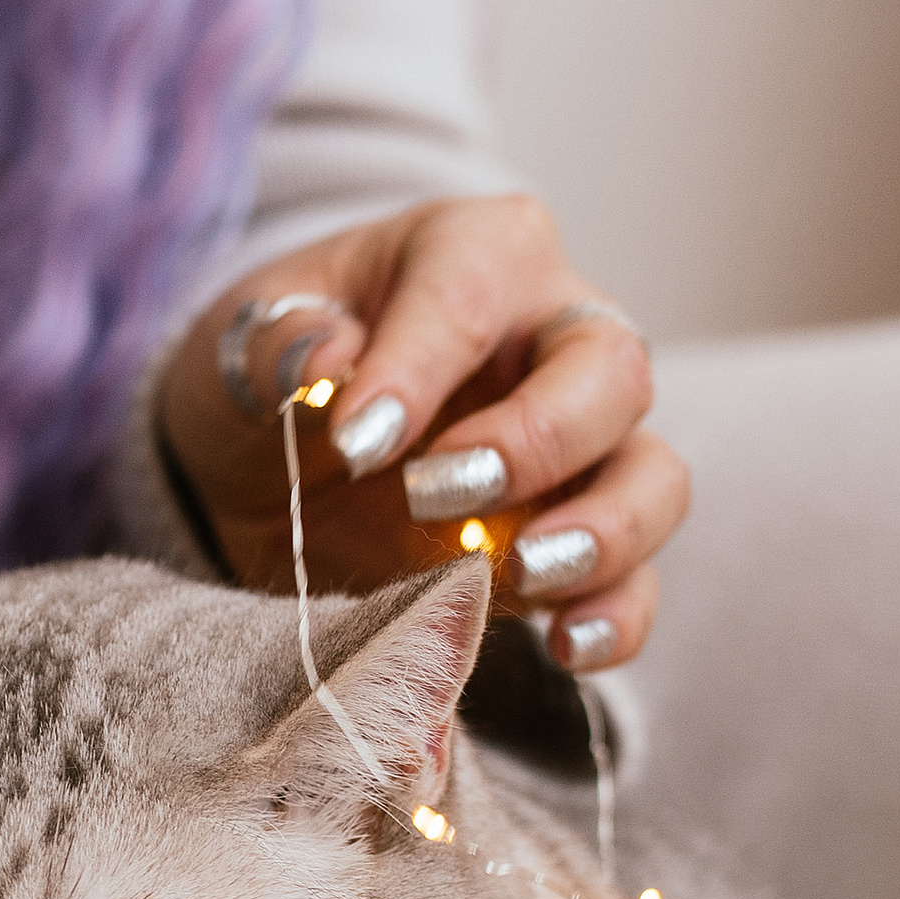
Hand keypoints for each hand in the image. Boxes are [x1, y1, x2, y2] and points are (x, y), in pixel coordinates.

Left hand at [157, 194, 686, 672]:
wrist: (271, 457)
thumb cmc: (278, 369)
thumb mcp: (246, 342)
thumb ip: (276, 344)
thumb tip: (325, 361)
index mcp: (477, 253)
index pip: (473, 290)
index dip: (421, 364)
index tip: (356, 441)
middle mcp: (557, 337)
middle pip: (610, 369)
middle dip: (536, 438)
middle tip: (434, 492)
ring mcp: (586, 445)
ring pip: (653, 475)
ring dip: (603, 530)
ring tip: (522, 573)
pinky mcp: (577, 539)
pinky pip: (635, 578)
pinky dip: (615, 615)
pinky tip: (564, 645)